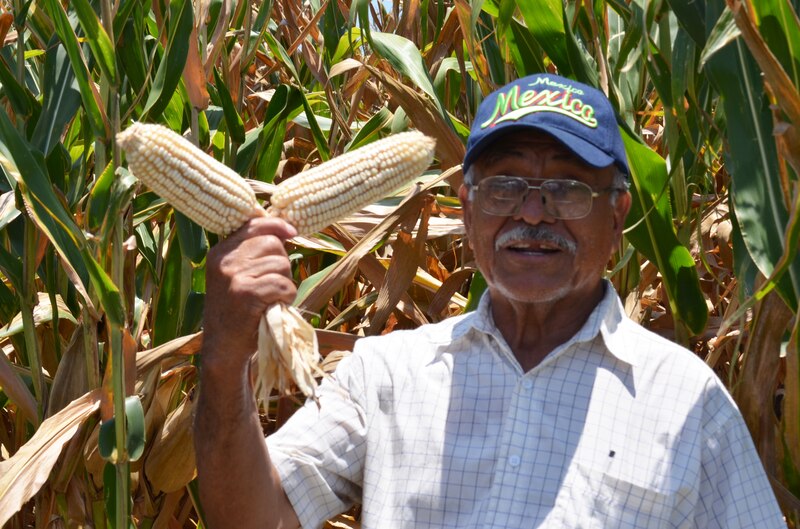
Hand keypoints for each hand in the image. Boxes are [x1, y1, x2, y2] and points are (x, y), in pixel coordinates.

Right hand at [201, 217, 297, 373]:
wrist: (224, 348)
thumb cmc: (238, 313)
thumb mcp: (238, 277)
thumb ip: (254, 254)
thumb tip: (286, 229)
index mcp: (220, 252)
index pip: (253, 224)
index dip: (276, 225)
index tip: (292, 231)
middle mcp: (223, 260)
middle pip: (272, 243)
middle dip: (283, 263)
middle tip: (275, 285)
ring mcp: (233, 276)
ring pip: (281, 264)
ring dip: (285, 283)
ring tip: (272, 299)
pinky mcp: (246, 293)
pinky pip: (282, 283)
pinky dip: (287, 296)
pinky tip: (276, 306)